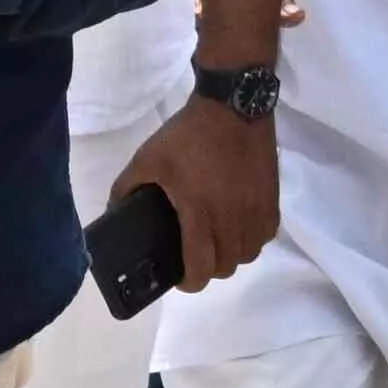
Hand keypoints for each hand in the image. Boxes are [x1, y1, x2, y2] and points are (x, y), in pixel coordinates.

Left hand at [124, 86, 281, 291]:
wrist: (234, 106)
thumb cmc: (189, 135)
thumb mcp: (148, 158)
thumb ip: (126, 188)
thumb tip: (115, 211)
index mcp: (200, 213)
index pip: (200, 267)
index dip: (188, 282)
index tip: (179, 275)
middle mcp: (232, 218)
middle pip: (226, 266)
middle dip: (208, 268)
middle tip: (195, 254)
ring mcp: (256, 209)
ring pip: (248, 254)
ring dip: (231, 255)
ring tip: (218, 240)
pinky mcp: (272, 197)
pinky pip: (266, 234)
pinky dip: (252, 238)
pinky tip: (239, 225)